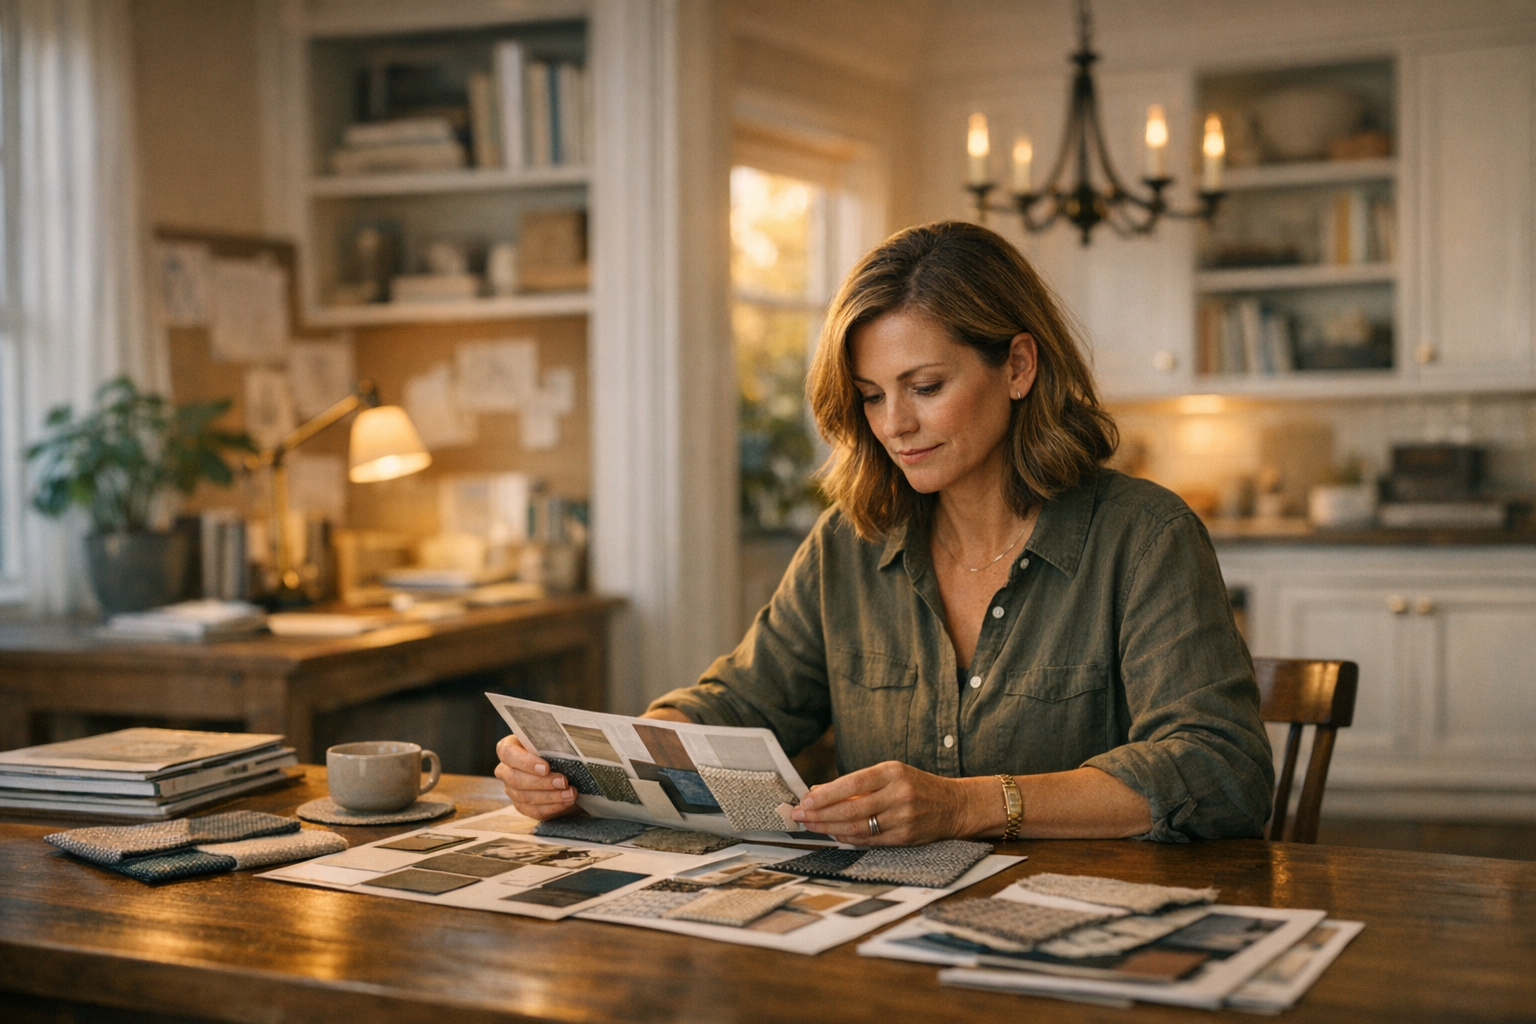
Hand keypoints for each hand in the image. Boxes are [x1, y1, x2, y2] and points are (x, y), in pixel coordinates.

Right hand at [493, 707, 691, 819]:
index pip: (507, 751)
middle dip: (541, 782)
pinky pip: (532, 811)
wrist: (576, 766)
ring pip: (523, 797)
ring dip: (547, 797)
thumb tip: (629, 726)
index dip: (523, 759)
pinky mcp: (526, 805)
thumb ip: (586, 731)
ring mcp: (515, 789)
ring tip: (572, 794)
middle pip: (514, 778)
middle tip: (565, 782)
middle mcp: (509, 768)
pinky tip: (568, 803)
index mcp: (513, 744)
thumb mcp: (578, 738)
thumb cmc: (573, 747)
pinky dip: (550, 808)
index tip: (547, 764)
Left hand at [790, 760, 974, 845]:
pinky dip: (848, 838)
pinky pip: (869, 840)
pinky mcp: (904, 837)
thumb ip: (856, 783)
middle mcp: (898, 794)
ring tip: (810, 825)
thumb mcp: (890, 773)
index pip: (852, 783)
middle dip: (820, 814)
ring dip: (829, 828)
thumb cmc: (916, 786)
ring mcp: (902, 818)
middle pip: (851, 808)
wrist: (953, 805)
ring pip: (858, 827)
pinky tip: (833, 834)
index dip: (825, 794)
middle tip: (800, 815)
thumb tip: (818, 790)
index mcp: (892, 772)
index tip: (805, 799)